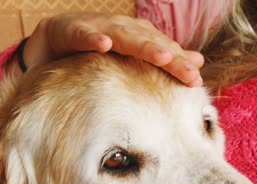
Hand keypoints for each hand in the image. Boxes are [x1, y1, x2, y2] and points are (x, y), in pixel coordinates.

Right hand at [22, 13, 203, 85]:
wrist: (58, 36)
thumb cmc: (102, 51)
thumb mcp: (134, 57)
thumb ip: (164, 59)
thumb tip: (198, 62)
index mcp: (140, 36)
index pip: (165, 50)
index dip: (181, 64)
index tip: (197, 82)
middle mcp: (124, 29)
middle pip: (152, 44)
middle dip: (172, 58)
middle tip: (190, 72)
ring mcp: (100, 27)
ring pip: (124, 37)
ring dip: (143, 45)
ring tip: (163, 57)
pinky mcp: (74, 30)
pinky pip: (84, 34)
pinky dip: (93, 38)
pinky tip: (104, 44)